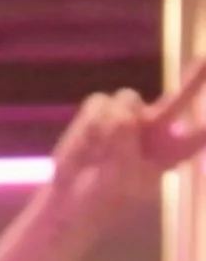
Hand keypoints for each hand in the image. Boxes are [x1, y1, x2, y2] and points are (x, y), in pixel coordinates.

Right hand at [44, 64, 205, 236]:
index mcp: (168, 154)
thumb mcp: (119, 176)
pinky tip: (85, 148)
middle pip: (177, 100)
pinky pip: (99, 105)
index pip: (196, 136)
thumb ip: (126, 142)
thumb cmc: (100, 197)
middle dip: (193, 81)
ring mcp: (127, 117)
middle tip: (205, 59)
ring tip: (97, 156)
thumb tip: (122, 115)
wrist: (68, 200)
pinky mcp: (100, 111)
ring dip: (109, 128)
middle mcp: (152, 130)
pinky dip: (88, 128)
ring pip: (126, 101)